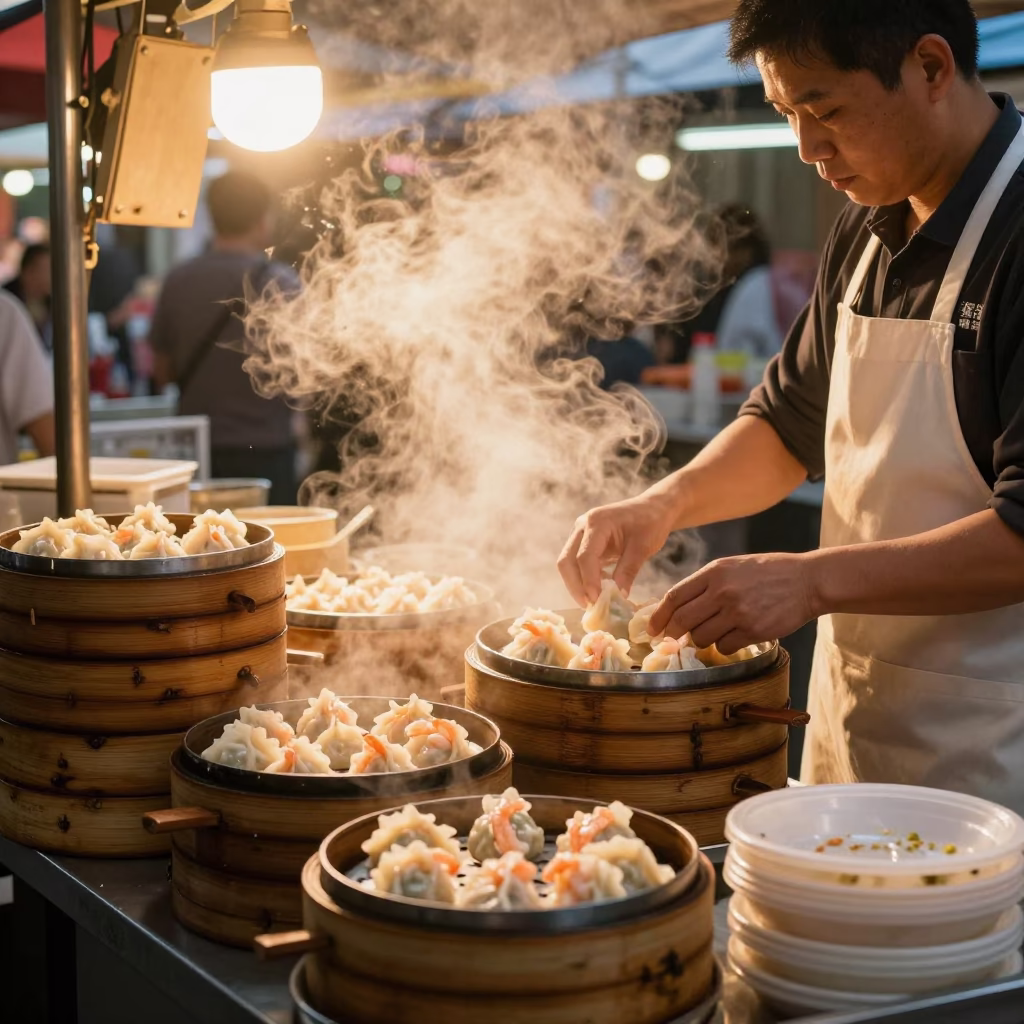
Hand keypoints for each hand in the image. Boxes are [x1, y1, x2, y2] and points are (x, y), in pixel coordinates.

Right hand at [558, 493, 676, 605]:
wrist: (653, 508)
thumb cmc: (651, 522)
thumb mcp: (643, 547)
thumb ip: (628, 570)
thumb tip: (618, 596)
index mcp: (597, 522)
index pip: (584, 556)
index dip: (588, 580)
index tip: (595, 601)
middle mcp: (583, 526)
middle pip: (567, 560)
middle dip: (575, 585)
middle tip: (588, 606)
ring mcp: (581, 533)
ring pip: (568, 563)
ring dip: (577, 584)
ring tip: (593, 602)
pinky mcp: (584, 541)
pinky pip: (577, 563)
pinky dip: (584, 578)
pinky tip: (598, 589)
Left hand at [648, 552, 818, 653]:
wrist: (807, 580)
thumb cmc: (768, 572)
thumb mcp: (732, 566)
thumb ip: (706, 584)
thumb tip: (677, 608)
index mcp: (714, 572)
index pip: (674, 597)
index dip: (659, 616)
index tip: (652, 629)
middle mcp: (722, 591)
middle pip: (682, 620)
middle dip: (673, 634)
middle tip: (672, 640)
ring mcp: (737, 612)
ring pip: (701, 637)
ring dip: (702, 640)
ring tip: (715, 631)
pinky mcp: (752, 631)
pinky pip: (723, 647)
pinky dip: (723, 646)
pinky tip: (734, 636)